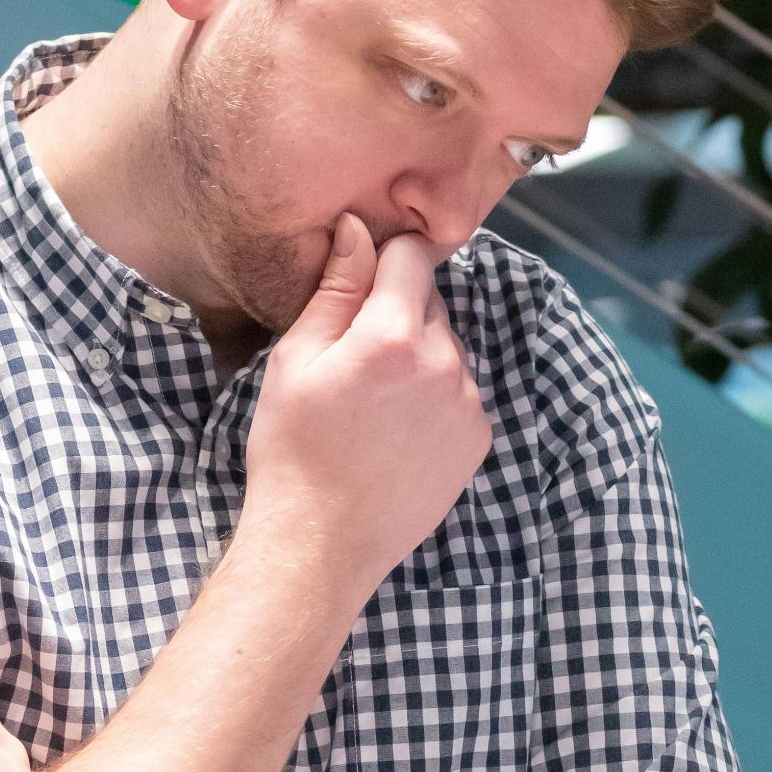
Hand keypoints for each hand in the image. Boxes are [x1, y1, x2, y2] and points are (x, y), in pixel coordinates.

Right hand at [244, 213, 490, 588]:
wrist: (321, 543)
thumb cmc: (293, 448)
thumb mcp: (296, 359)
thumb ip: (336, 289)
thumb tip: (358, 228)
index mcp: (394, 336)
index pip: (410, 255)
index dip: (381, 260)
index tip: (357, 286)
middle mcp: (445, 363)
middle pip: (429, 301)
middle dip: (395, 311)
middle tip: (352, 358)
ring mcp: (468, 403)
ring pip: (445, 346)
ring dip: (416, 354)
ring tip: (372, 402)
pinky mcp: (478, 437)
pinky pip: (458, 389)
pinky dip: (433, 394)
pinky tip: (394, 429)